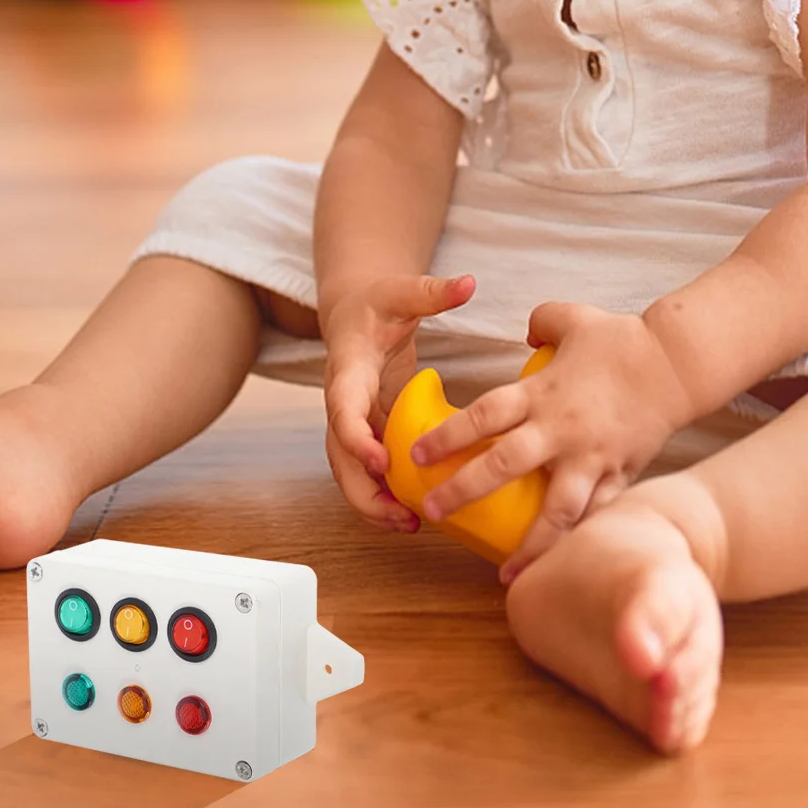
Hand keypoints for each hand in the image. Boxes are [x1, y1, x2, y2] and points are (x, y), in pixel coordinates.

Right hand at [322, 273, 476, 531]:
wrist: (354, 315)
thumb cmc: (376, 304)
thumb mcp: (401, 292)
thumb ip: (431, 291)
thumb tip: (468, 282)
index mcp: (347, 371)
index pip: (341, 409)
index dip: (356, 438)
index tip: (381, 461)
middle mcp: (342, 403)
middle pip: (339, 456)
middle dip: (364, 490)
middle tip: (399, 514)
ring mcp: (353, 423)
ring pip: (350, 473)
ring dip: (373, 502)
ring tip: (409, 525)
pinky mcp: (368, 433)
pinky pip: (368, 472)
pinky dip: (384, 495)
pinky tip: (413, 515)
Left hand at [408, 302, 695, 578]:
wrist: (679, 364)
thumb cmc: (623, 340)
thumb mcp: (572, 319)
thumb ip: (541, 322)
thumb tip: (525, 333)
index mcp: (542, 393)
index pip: (484, 415)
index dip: (448, 436)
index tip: (416, 456)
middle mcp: (562, 430)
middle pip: (505, 464)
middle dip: (464, 490)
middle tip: (432, 511)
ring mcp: (592, 458)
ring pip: (557, 510)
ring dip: (530, 544)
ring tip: (506, 575)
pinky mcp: (620, 476)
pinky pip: (597, 516)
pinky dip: (578, 542)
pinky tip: (563, 568)